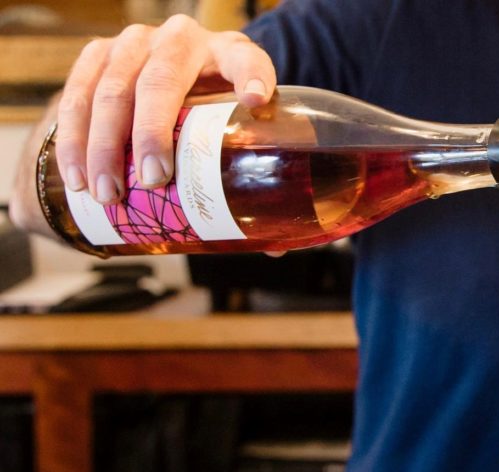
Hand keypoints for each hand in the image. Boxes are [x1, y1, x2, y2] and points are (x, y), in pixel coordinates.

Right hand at [10, 15, 275, 233]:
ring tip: (107, 195)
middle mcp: (178, 41)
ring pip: (109, 89)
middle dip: (151, 132)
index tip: (256, 102)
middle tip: (153, 180)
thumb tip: (274, 250)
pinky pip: (75, 94)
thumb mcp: (239, 131)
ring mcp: (133, 45)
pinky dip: (71, 139)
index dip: (251, 77)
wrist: (177, 75)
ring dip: (102, 146)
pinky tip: (75, 177)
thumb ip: (256, 180)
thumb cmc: (215, 113)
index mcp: (227, 54)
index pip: (244, 60)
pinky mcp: (97, 56)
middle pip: (159, 80)